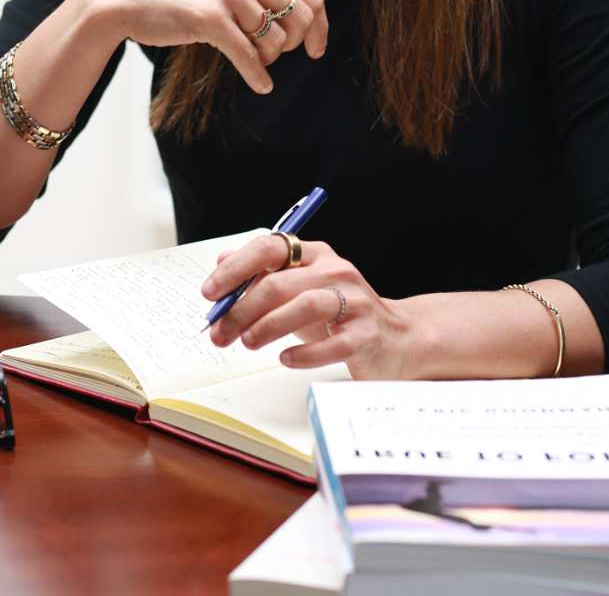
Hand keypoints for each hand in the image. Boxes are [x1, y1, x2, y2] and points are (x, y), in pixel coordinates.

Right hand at [98, 0, 330, 94]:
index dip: (320, 27)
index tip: (314, 49)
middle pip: (300, 19)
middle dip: (294, 45)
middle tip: (275, 54)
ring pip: (275, 40)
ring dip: (269, 60)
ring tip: (253, 61)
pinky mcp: (209, 18)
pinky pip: (249, 55)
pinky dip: (258, 76)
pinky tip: (260, 86)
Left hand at [201, 234, 412, 378]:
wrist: (398, 337)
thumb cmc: (340, 314)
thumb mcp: (300, 289)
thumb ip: (263, 275)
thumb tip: (222, 262)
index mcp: (315, 255)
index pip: (271, 248)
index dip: (236, 269)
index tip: (211, 292)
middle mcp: (336, 271)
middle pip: (281, 283)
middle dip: (242, 309)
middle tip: (219, 332)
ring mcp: (356, 302)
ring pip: (306, 306)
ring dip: (269, 326)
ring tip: (247, 342)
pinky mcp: (367, 335)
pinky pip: (333, 343)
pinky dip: (305, 353)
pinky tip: (285, 359)